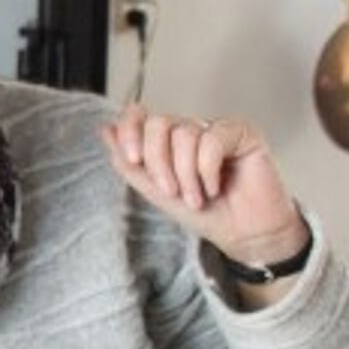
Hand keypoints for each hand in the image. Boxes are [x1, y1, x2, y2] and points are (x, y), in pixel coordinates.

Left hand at [100, 103, 307, 273]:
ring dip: (186, 175)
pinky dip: (207, 170)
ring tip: (196, 198)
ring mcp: (215, 129)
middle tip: (171, 192)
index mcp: (166, 140)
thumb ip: (128, 162)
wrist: (241, 234)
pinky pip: (212, 140)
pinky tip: (215, 187)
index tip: (133, 159)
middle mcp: (190, 129)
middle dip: (159, 162)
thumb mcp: (154, 191)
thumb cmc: (202, 213)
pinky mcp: (242, 133)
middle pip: (158, 123)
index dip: (130, 131)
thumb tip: (105, 128)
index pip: (140, 115)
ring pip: (184, 134)